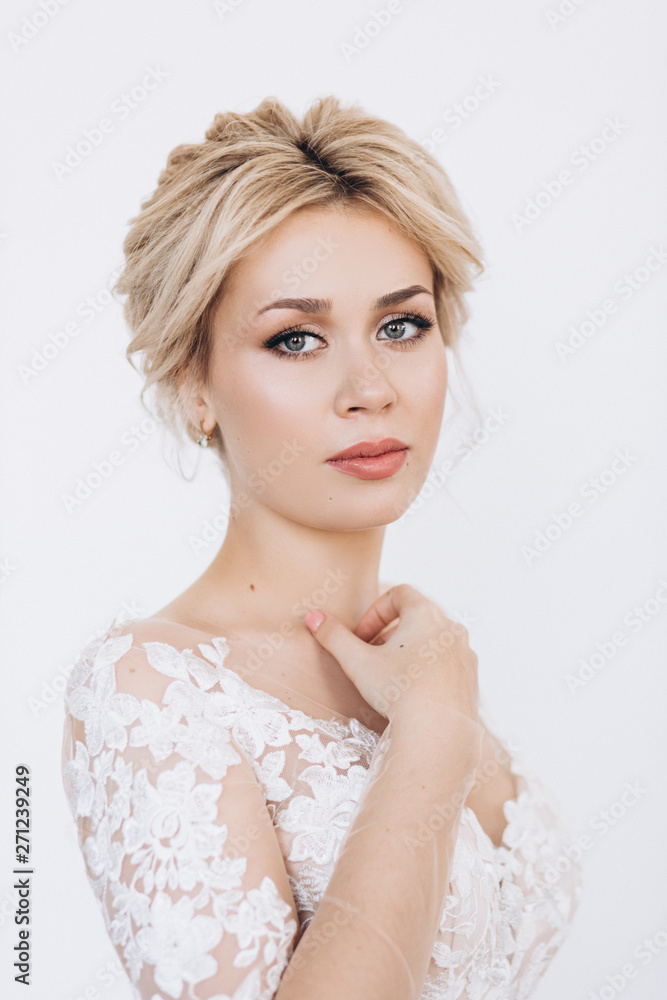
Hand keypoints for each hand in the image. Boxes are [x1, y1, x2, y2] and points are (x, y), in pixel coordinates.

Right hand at [303, 584, 478, 726]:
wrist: (439, 732)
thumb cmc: (398, 691)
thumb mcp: (358, 662)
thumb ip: (333, 636)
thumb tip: (312, 616)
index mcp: (426, 614)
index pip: (399, 594)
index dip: (375, 612)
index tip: (361, 638)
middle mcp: (450, 628)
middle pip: (416, 618)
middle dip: (390, 635)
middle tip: (372, 659)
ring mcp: (464, 654)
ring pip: (432, 642)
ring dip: (410, 652)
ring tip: (391, 678)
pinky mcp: (471, 679)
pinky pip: (447, 665)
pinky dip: (428, 671)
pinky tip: (413, 695)